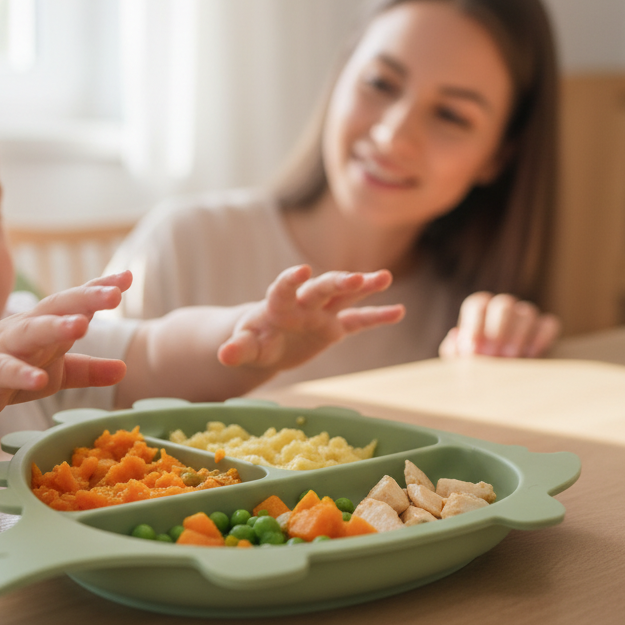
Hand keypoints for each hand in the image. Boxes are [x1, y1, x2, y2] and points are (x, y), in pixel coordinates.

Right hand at [0, 271, 131, 420]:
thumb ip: (88, 370)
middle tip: (114, 294)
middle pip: (57, 308)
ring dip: (55, 327)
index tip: (128, 276)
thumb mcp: (55, 371)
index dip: (99, 288)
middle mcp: (27, 328)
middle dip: (86, 299)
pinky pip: (5, 370)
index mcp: (45, 324)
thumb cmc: (9, 366)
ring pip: (31, 332)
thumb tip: (125, 369)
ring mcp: (5, 347)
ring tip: (81, 326)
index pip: (74, 301)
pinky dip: (21, 374)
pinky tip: (38, 381)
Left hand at [217, 265, 404, 369]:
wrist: (263, 343)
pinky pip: (358, 321)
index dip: (291, 279)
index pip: (283, 288)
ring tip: (385, 277)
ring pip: (344, 296)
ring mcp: (321, 313)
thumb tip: (225, 354)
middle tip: (356, 279)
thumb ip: (237, 349)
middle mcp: (302, 303)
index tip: (301, 270)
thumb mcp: (243, 348)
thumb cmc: (251, 342)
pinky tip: (399, 312)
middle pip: (321, 288)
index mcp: (277, 305)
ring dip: (363, 287)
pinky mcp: (334, 327)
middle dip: (337, 283)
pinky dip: (377, 317)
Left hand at [439, 291, 558, 358]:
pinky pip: (548, 324)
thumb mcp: (459, 360)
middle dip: (497, 332)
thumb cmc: (475, 365)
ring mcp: (525, 314)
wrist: (498, 381)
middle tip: (492, 356)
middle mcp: (503, 306)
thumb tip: (455, 336)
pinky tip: (530, 356)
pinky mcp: (545, 326)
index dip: (474, 326)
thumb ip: (453, 349)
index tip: (471, 351)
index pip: (477, 304)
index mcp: (479, 308)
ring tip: (510, 359)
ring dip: (518, 337)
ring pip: (527, 313)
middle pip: (504, 305)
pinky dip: (541, 339)